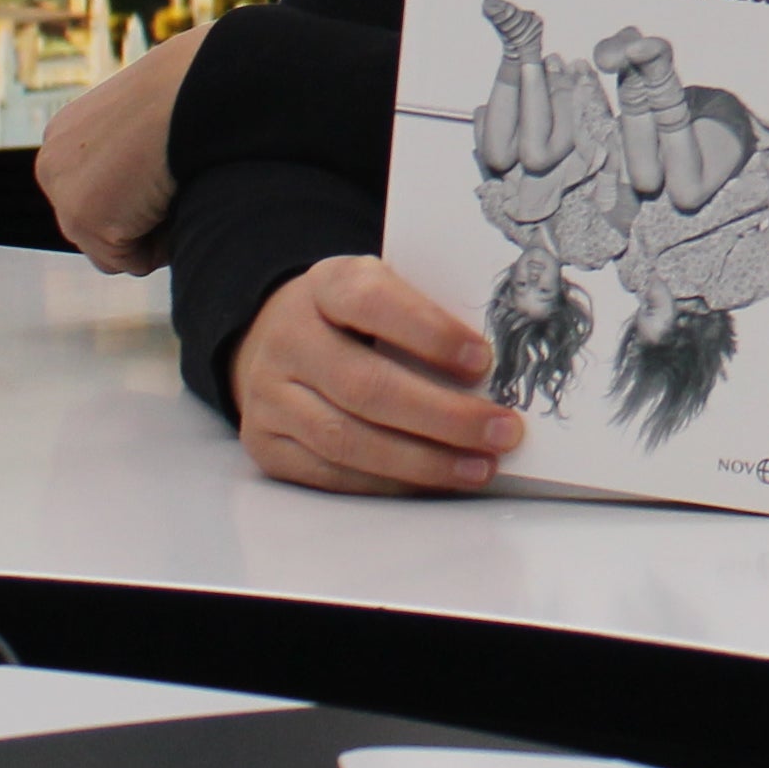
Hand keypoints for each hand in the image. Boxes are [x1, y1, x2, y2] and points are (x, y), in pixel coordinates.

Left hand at [39, 26, 205, 274]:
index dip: (137, 195)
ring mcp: (64, 195)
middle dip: (138, 220)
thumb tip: (152, 182)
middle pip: (95, 228)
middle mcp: (52, 166)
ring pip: (112, 251)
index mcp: (65, 136)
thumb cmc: (189, 92)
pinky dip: (163, 246)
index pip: (93, 194)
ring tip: (178, 192)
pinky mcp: (86, 220)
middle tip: (176, 187)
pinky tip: (177, 203)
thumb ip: (133, 149)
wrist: (192, 89)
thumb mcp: (148, 117)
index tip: (166, 172)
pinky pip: (134, 262)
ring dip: (150, 234)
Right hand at [233, 257, 522, 494]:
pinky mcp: (267, 445)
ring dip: (423, 461)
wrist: (277, 339)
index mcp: (326, 285)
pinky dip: (389, 483)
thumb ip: (427, 317)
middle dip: (443, 416)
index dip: (430, 333)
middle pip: (366, 386)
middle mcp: (288, 339)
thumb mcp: (384, 290)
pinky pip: (331, 474)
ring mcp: (269, 396)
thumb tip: (496, 373)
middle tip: (502, 431)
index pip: (373, 302)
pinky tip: (434, 481)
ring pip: (347, 439)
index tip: (484, 361)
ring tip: (480, 466)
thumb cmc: (355, 317)